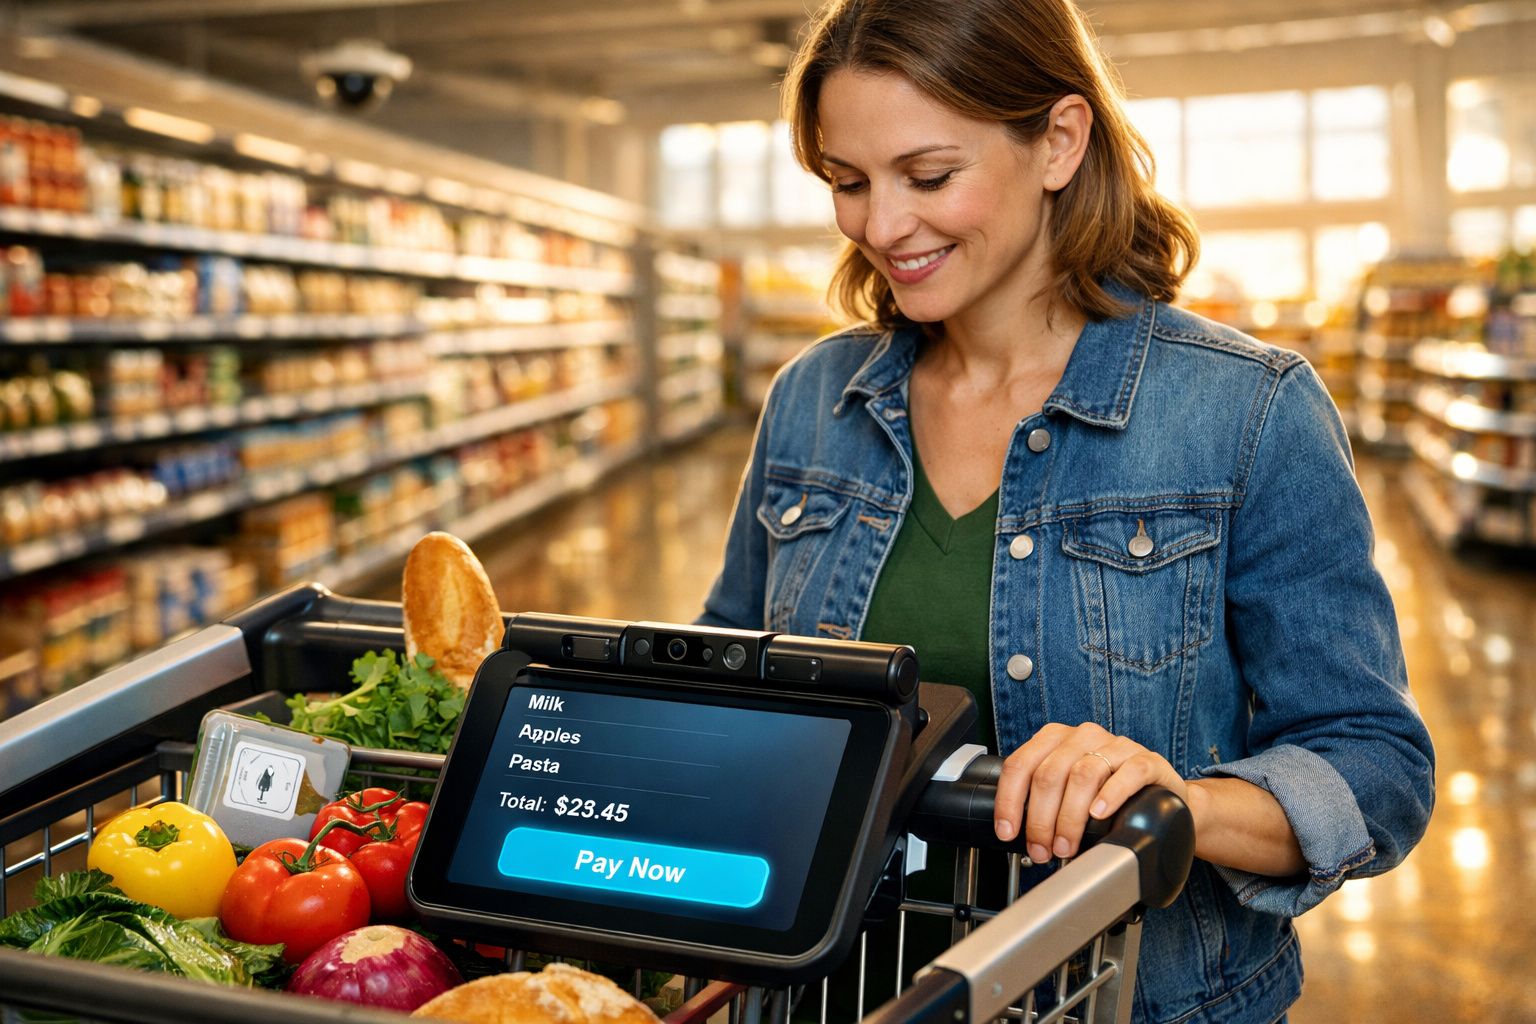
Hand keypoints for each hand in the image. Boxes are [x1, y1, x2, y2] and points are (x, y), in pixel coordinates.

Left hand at [994, 722, 1188, 861]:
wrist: (1158, 793)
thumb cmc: (1106, 792)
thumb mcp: (1066, 789)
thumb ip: (1042, 800)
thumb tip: (1014, 832)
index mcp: (1055, 739)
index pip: (1020, 764)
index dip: (1009, 800)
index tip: (1007, 831)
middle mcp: (1083, 737)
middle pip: (1049, 774)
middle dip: (1040, 819)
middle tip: (1042, 849)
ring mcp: (1116, 746)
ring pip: (1083, 775)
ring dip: (1070, 817)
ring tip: (1066, 845)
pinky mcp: (1146, 760)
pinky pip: (1127, 773)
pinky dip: (1110, 795)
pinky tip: (1100, 814)